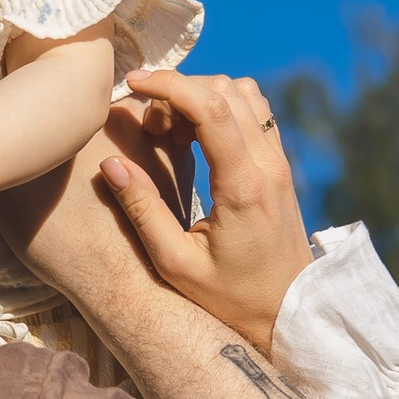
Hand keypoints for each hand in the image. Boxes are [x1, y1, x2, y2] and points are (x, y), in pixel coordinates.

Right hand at [101, 70, 313, 350]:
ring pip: (244, 93)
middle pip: (226, 90)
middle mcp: (268, 166)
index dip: (168, 85)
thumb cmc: (229, 298)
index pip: (211, 107)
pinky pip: (254, 112)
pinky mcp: (279, 166)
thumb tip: (111, 163)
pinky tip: (194, 136)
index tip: (132, 84)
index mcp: (244, 187)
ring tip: (170, 129)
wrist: (287, 314)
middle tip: (147, 124)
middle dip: (179, 90)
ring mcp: (279, 162)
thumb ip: (143, 212)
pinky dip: (221, 107)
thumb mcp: (175, 265)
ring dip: (202, 95)